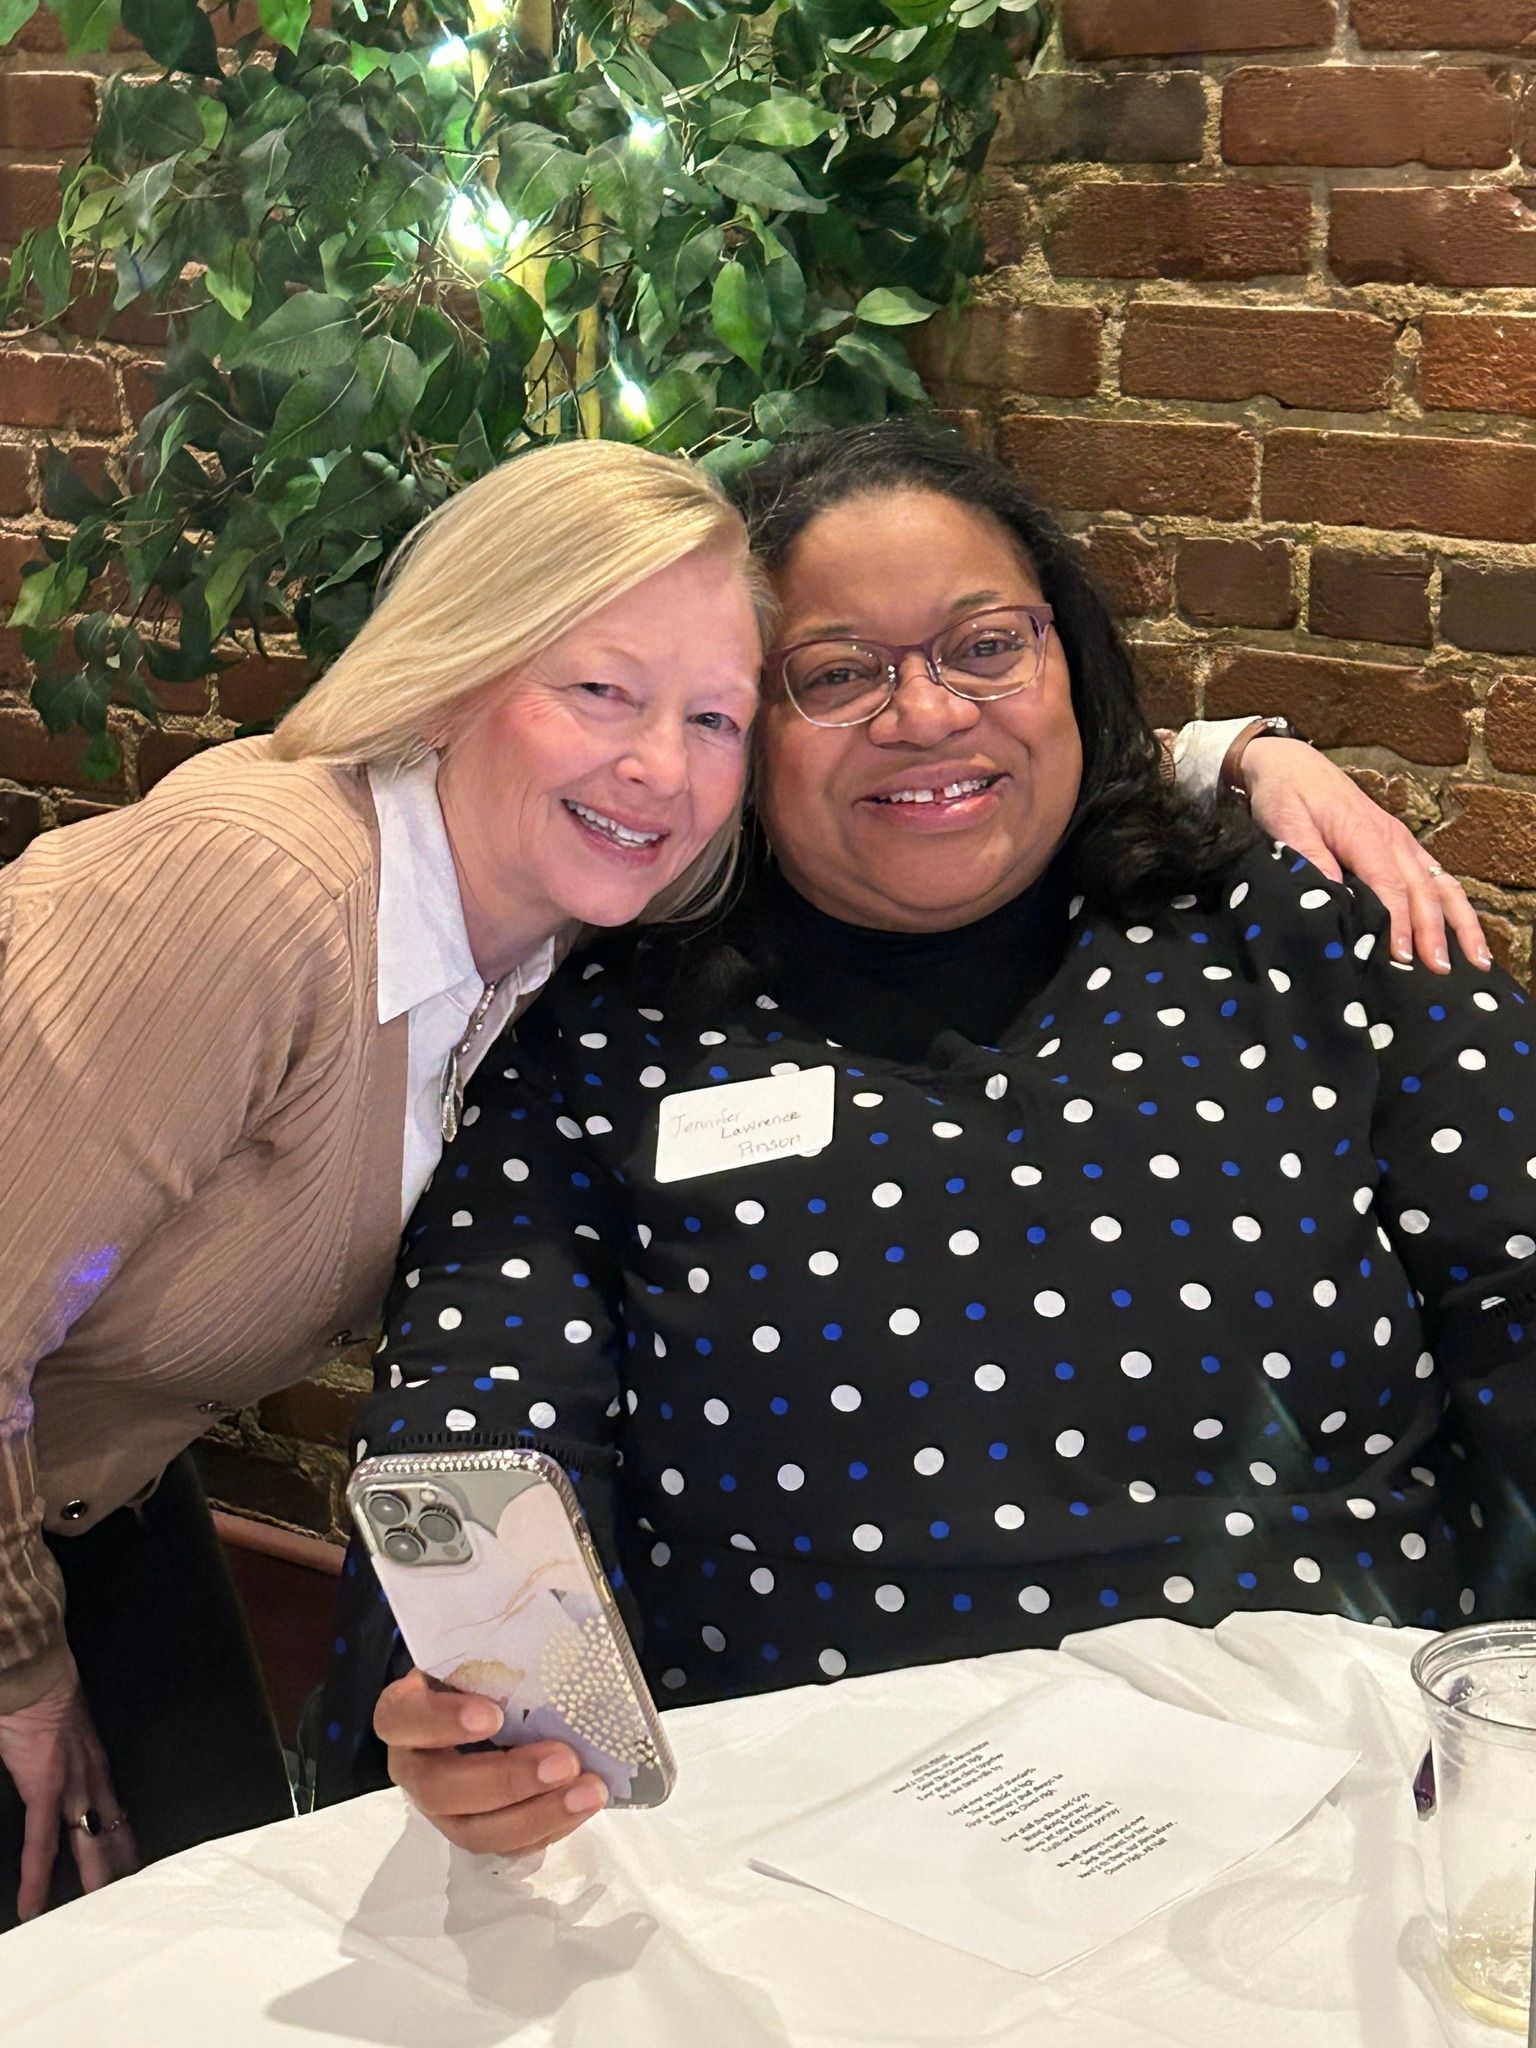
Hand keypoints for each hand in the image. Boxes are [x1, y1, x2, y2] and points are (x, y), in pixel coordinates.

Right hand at [0, 1667, 137, 1920]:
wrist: (37, 1670)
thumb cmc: (44, 1691)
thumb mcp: (64, 1727)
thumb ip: (66, 1750)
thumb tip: (57, 1762)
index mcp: (94, 1762)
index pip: (114, 1811)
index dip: (121, 1841)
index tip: (128, 1864)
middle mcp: (92, 1776)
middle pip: (110, 1832)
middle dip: (117, 1870)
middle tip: (128, 1904)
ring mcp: (71, 1784)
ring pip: (86, 1843)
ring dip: (89, 1884)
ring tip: (93, 1920)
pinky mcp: (44, 1786)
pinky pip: (41, 1842)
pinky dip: (37, 1878)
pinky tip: (33, 1908)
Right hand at [376, 1668, 607, 1853]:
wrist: (474, 1703)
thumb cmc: (474, 1674)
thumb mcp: (473, 1654)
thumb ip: (494, 1653)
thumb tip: (553, 1642)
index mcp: (403, 1714)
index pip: (405, 1719)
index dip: (443, 1722)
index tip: (492, 1715)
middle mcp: (414, 1767)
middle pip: (441, 1789)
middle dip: (507, 1780)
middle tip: (564, 1761)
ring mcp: (440, 1809)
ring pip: (474, 1830)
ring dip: (537, 1814)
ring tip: (589, 1792)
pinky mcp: (473, 1830)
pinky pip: (505, 1846)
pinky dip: (547, 1829)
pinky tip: (582, 1806)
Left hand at [1241, 739, 1490, 974]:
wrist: (1290, 764)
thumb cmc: (1284, 795)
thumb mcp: (1285, 824)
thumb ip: (1310, 859)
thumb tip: (1334, 898)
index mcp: (1364, 834)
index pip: (1389, 886)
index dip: (1397, 922)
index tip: (1402, 956)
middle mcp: (1392, 839)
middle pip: (1422, 890)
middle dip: (1435, 932)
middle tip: (1438, 970)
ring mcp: (1401, 842)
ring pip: (1440, 884)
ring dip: (1459, 922)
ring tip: (1476, 959)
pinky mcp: (1400, 846)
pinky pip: (1435, 877)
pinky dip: (1453, 906)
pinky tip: (1462, 933)